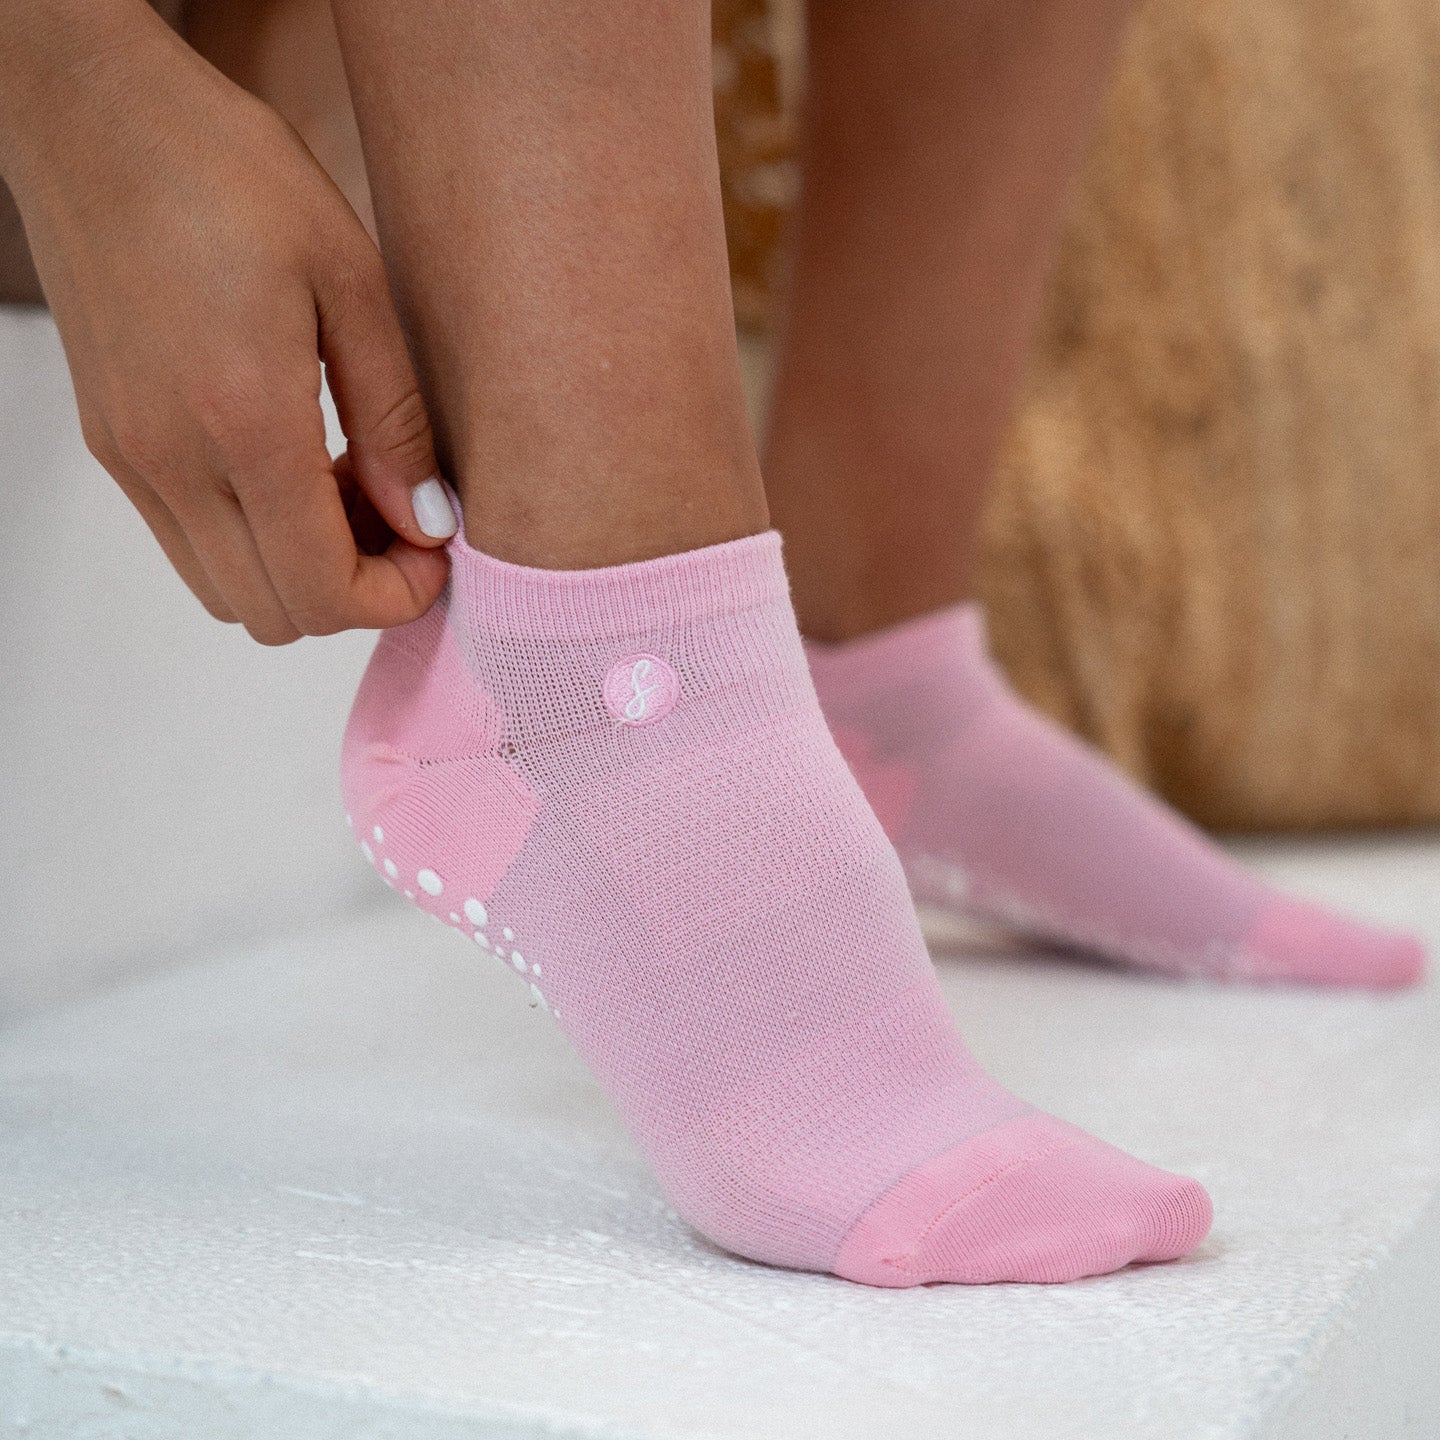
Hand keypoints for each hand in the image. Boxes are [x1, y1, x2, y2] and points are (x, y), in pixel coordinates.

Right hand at [0, 0, 454, 642]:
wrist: (94, 114)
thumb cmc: (230, 174)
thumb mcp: (352, 284)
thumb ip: (394, 423)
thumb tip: (428, 525)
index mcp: (244, 422)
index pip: (323, 593)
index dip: (396, 596)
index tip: (436, 549)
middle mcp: (173, 462)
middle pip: (277, 616)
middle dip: (356, 590)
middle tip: (400, 517)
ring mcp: (132, 461)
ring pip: (229, 596)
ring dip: (302, 572)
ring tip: (345, 486)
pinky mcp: (113, 445)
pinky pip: (190, 548)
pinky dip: (253, 543)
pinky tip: (290, 467)